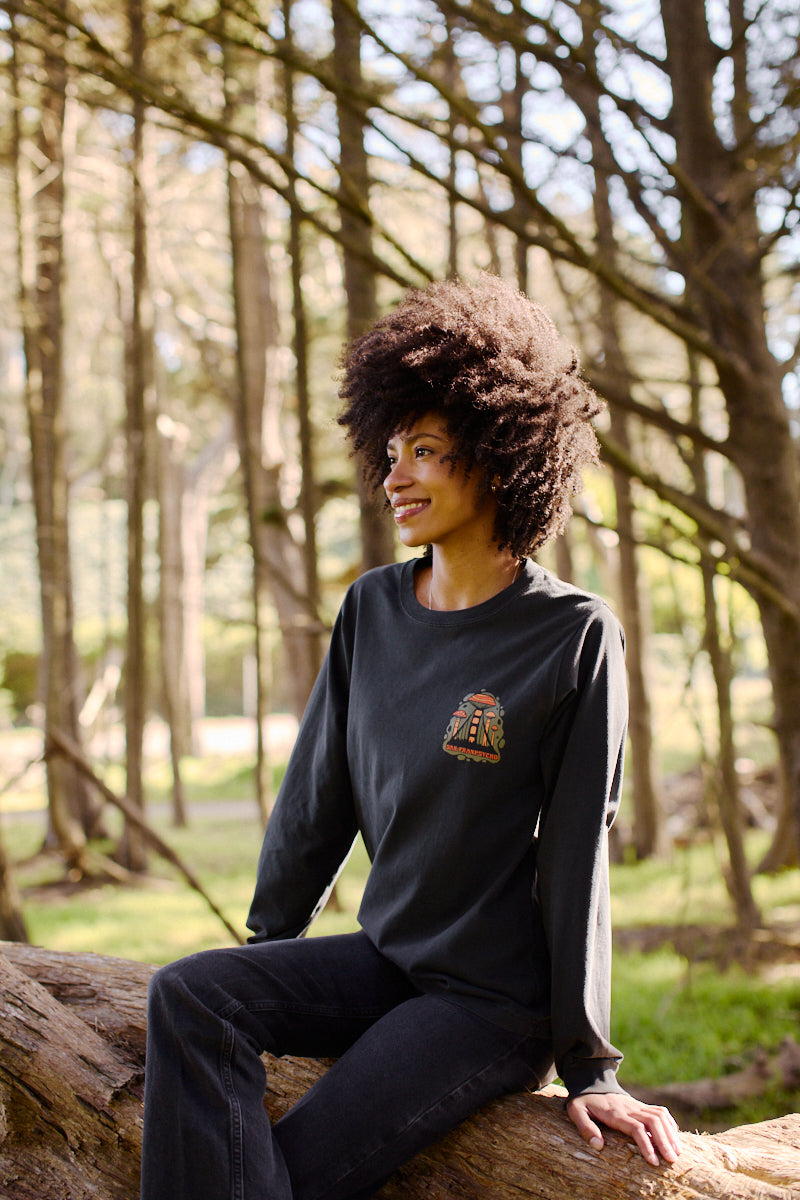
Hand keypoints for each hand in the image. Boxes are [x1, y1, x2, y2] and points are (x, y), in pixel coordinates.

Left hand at [566, 1091, 681, 1166]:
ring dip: (670, 1134)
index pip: (636, 1128)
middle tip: (671, 1161)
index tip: (653, 1162)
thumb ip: (585, 1127)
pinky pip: (660, 1111)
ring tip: (676, 1153)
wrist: (590, 1082)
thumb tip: (598, 1145)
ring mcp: (637, 1105)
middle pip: (653, 1122)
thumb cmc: (584, 1101)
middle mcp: (630, 1108)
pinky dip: (670, 1123)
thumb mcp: (576, 1111)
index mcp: (615, 1112)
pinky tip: (674, 1137)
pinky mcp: (641, 1105)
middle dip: (664, 1141)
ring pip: (660, 1116)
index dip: (647, 1144)